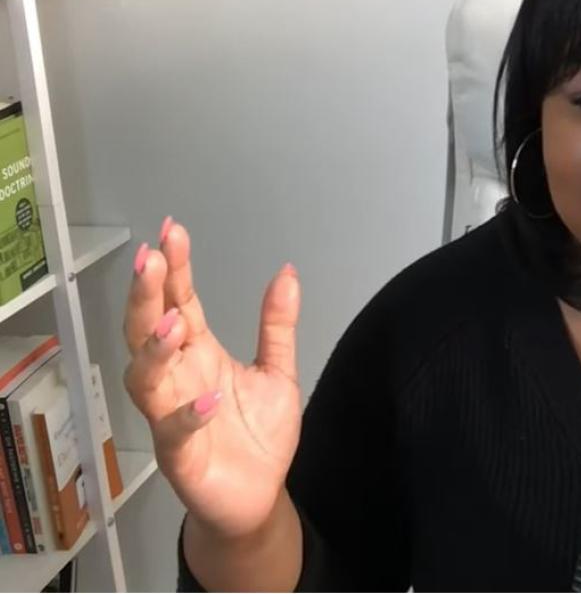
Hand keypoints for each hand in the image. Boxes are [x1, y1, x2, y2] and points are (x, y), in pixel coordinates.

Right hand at [123, 217, 302, 538]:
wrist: (259, 496)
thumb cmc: (257, 436)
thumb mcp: (277, 370)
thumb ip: (277, 324)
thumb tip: (287, 272)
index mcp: (200, 354)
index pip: (180, 302)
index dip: (173, 268)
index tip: (170, 231)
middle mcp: (178, 379)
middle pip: (148, 330)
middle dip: (146, 295)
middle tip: (150, 260)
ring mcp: (173, 416)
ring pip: (145, 378)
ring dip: (156, 350)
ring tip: (175, 323)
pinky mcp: (181, 456)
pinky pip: (175, 432)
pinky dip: (188, 414)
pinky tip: (209, 397)